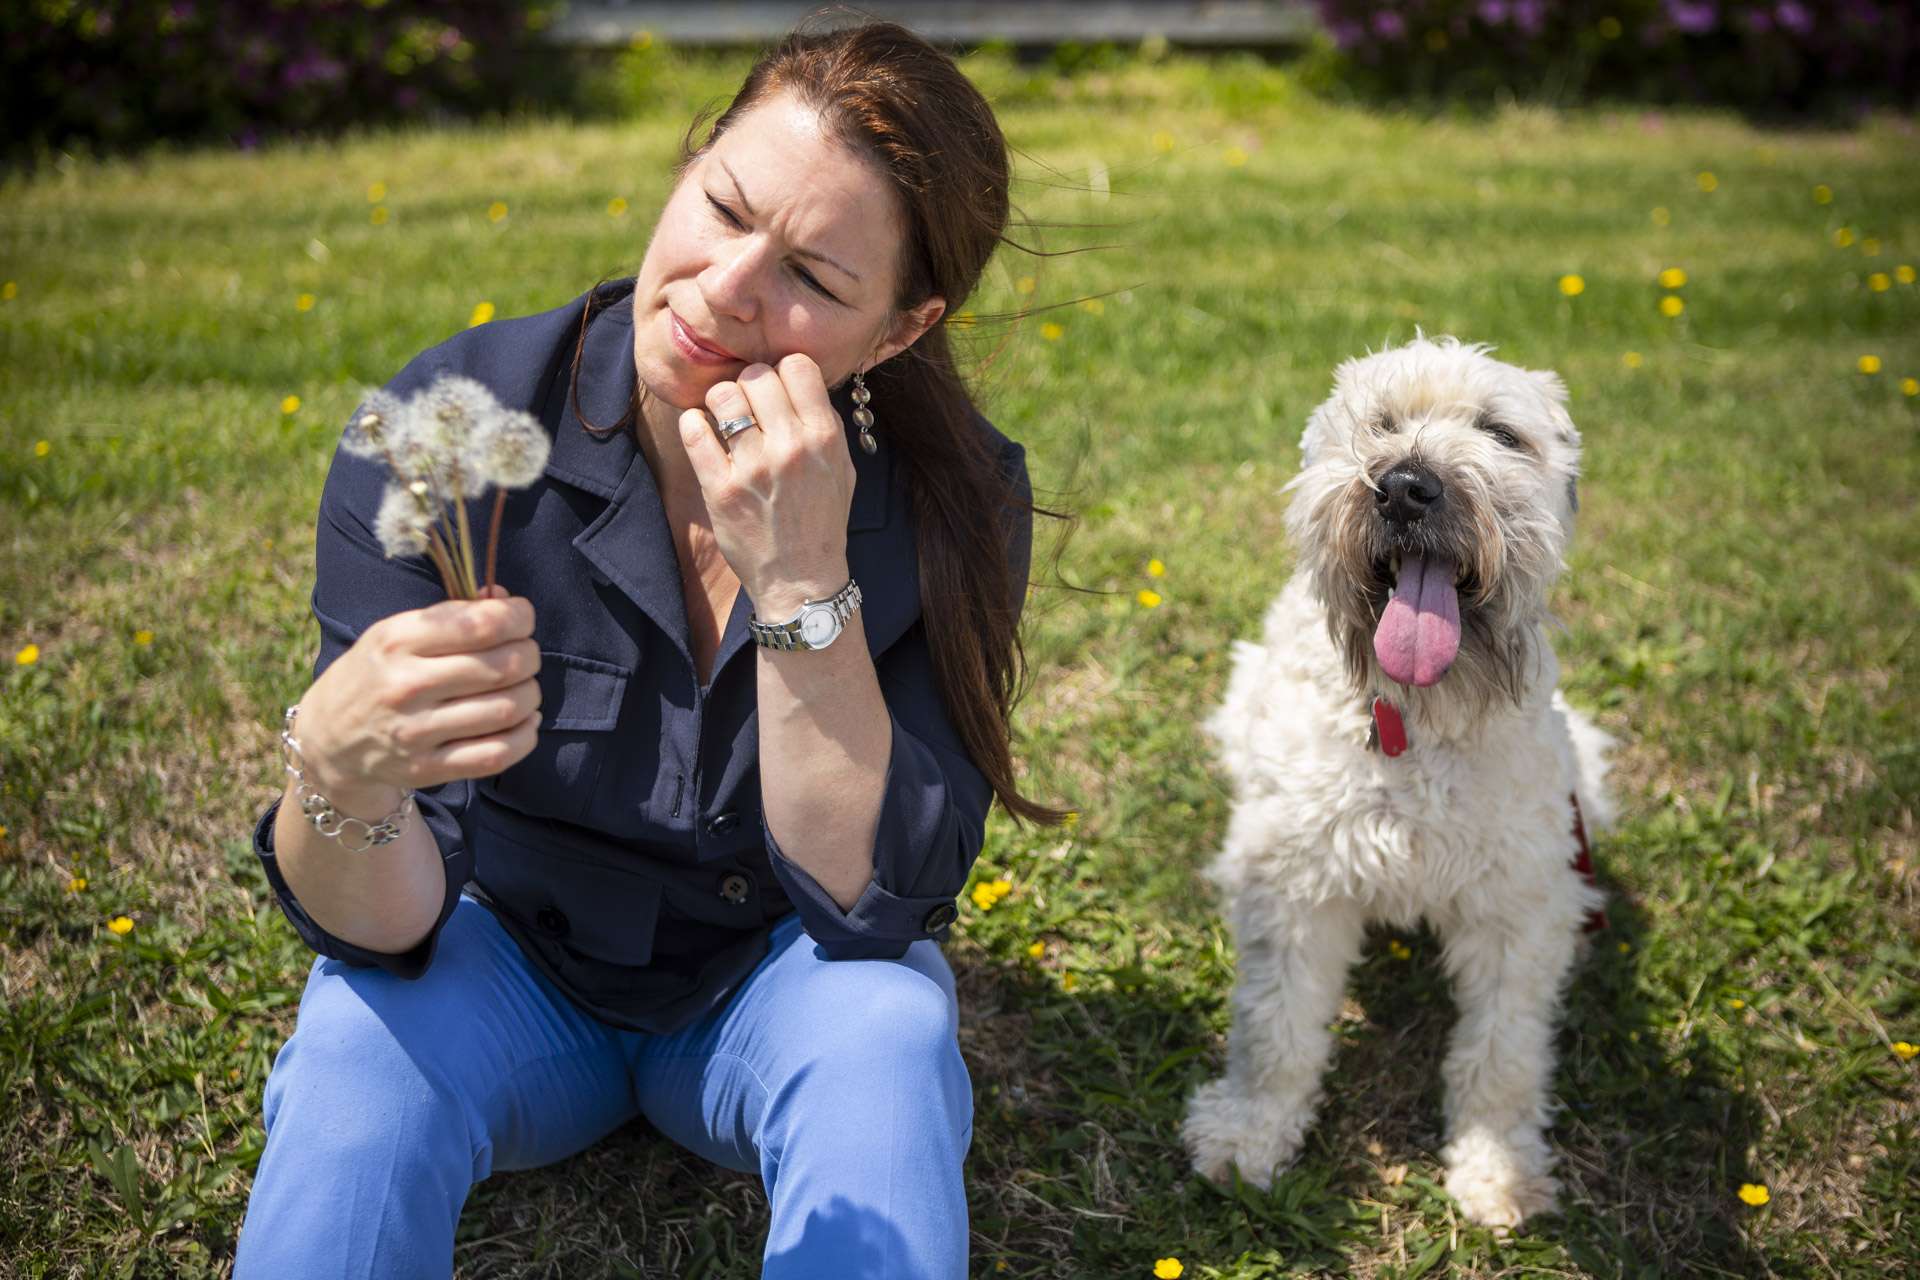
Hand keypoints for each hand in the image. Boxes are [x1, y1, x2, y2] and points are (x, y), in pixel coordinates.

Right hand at [297, 584, 542, 807]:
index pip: (483, 624)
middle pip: (504, 666)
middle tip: (524, 654)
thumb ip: (454, 614)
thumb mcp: (397, 631)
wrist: (329, 737)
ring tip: (521, 687)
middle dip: (529, 655)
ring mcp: (416, 732)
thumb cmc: (378, 672)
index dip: (519, 617)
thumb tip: (505, 600)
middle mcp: (406, 685)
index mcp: (399, 640)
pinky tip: (522, 721)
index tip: (522, 618)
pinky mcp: (427, 768)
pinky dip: (525, 735)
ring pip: (508, 709)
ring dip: (530, 694)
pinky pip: (498, 754)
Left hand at [679, 353, 855, 616]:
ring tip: (723, 419)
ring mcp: (753, 467)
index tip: (776, 390)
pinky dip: (693, 425)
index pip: (797, 365)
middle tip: (746, 406)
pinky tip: (702, 433)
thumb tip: (797, 382)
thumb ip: (824, 424)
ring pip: (723, 395)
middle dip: (748, 384)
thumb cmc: (822, 522)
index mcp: (825, 437)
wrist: (802, 580)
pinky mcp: (720, 488)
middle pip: (757, 375)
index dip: (782, 372)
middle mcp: (791, 446)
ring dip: (719, 402)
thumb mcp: (842, 470)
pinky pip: (695, 431)